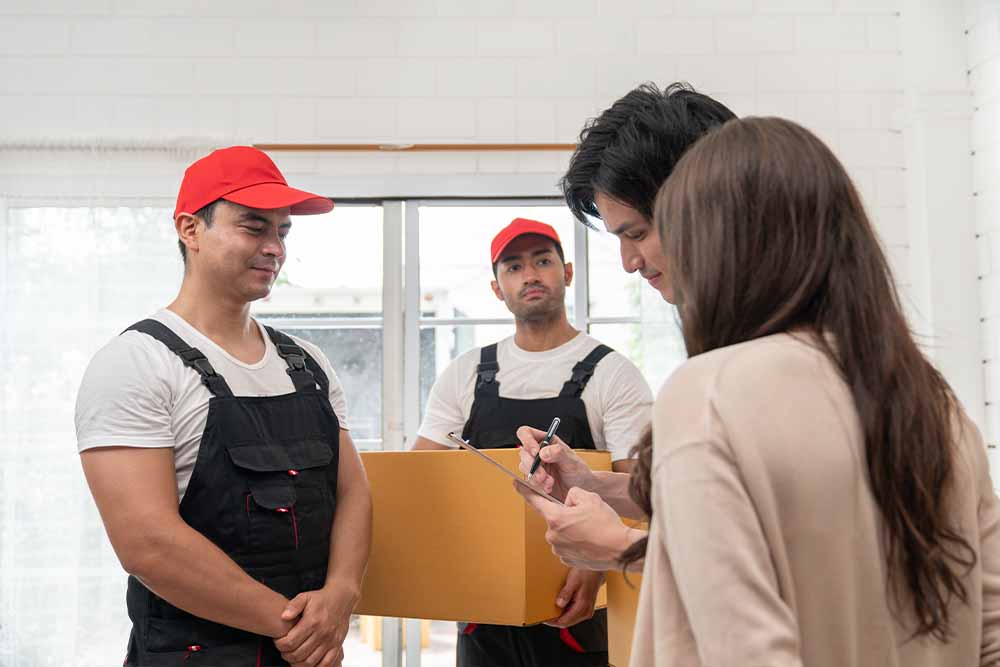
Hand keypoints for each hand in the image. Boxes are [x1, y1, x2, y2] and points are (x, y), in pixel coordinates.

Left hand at [274, 583, 357, 666]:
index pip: (290, 642)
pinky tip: (307, 662)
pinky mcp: (337, 646)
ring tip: (293, 655)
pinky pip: (325, 663)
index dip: (280, 645)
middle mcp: (322, 633)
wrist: (342, 599)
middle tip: (284, 650)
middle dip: (286, 655)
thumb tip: (283, 617)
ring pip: (310, 662)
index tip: (278, 641)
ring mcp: (330, 641)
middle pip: (298, 654)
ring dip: (298, 662)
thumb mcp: (305, 597)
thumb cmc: (321, 599)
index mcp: (312, 621)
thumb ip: (293, 606)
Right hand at [516, 426, 596, 501]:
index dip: (527, 440)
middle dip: (532, 465)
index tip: (535, 452)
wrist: (581, 490)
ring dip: (535, 477)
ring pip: (523, 467)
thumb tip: (543, 452)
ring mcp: (535, 466)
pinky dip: (537, 486)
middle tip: (543, 475)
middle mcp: (538, 452)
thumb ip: (559, 453)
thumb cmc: (579, 472)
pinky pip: (528, 481)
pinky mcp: (534, 479)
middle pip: (523, 452)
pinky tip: (549, 487)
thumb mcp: (572, 461)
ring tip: (550, 482)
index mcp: (547, 441)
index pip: (527, 433)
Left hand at [516, 485, 636, 570]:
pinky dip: (575, 541)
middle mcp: (552, 535)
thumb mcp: (590, 497)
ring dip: (571, 529)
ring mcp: (558, 549)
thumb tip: (567, 500)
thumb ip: (572, 493)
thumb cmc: (606, 524)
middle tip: (586, 517)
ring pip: (561, 532)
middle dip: (566, 514)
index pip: (536, 501)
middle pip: (554, 517)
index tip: (516, 483)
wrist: (621, 550)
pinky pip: (566, 544)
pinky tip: (590, 541)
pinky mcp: (566, 559)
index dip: (525, 490)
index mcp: (556, 518)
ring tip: (591, 530)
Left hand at [544, 567, 603, 627]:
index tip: (544, 618)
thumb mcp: (573, 582)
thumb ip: (566, 594)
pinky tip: (561, 604)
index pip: (565, 622)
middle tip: (546, 614)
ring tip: (552, 608)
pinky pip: (573, 613)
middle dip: (556, 619)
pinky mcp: (586, 606)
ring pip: (570, 619)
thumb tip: (559, 604)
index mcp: (583, 607)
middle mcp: (586, 612)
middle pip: (567, 622)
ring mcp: (587, 610)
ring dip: (561, 615)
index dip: (553, 622)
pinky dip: (566, 611)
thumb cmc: (586, 573)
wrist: (595, 568)